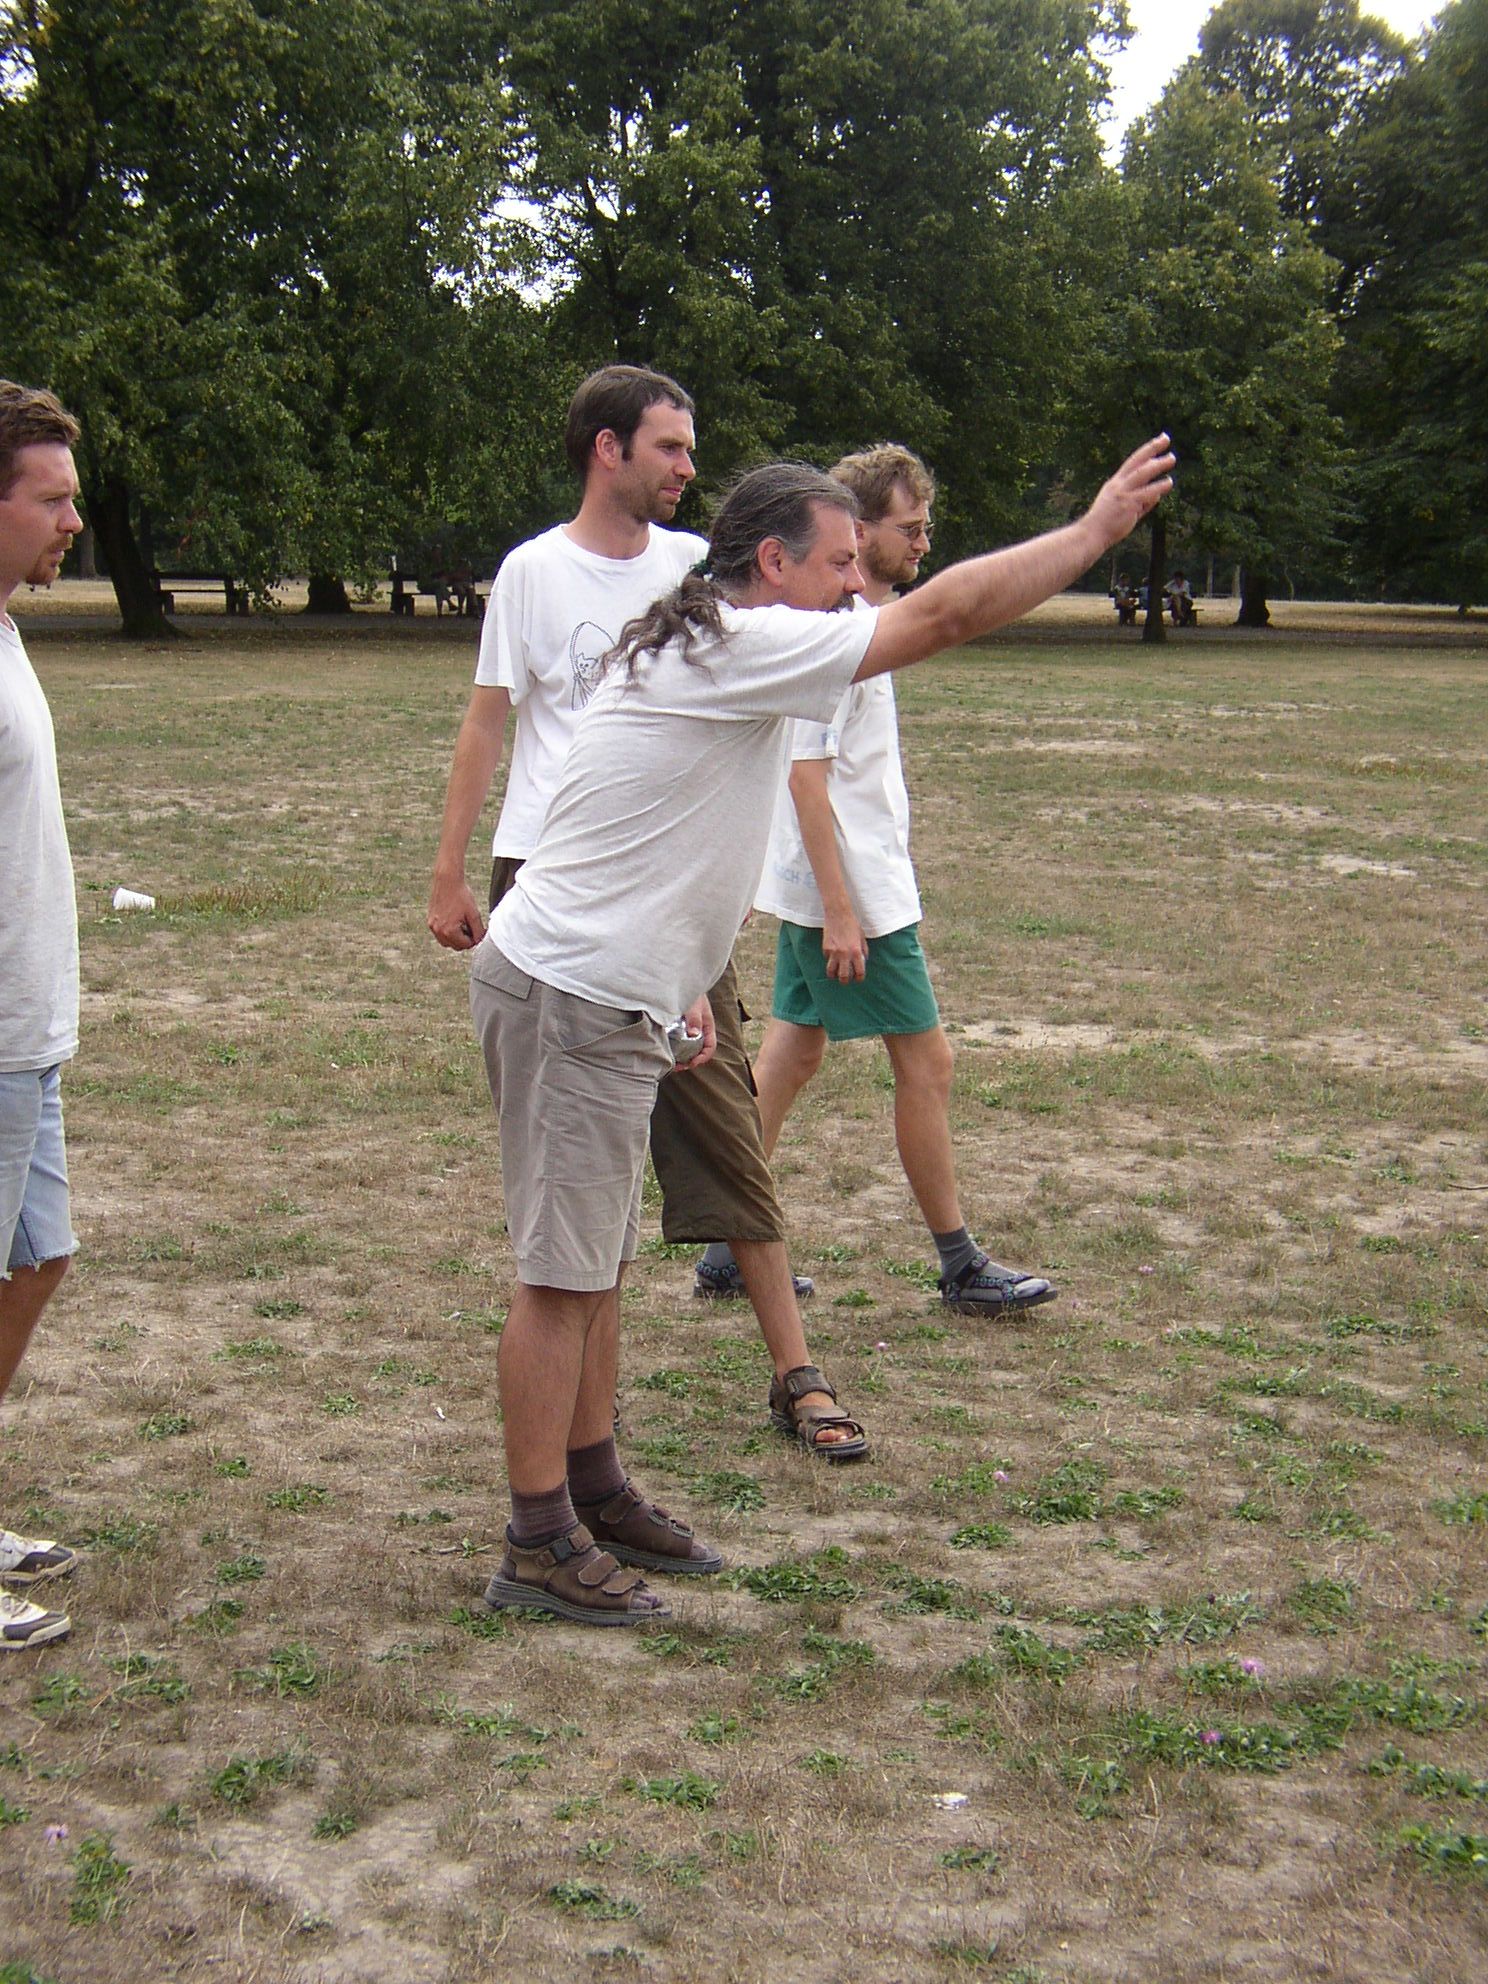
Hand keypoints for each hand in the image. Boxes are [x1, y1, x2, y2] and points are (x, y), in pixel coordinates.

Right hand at [427, 875, 486, 949]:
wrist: (447, 880)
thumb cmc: (461, 895)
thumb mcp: (474, 914)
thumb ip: (478, 930)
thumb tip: (479, 940)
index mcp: (449, 931)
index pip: (465, 945)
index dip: (474, 939)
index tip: (478, 930)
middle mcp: (438, 931)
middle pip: (455, 946)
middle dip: (464, 940)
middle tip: (471, 927)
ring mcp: (432, 926)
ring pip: (446, 941)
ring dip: (455, 937)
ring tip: (463, 923)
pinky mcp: (430, 920)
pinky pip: (440, 933)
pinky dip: (448, 931)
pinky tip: (455, 919)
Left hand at [667, 993, 716, 1074]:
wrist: (680, 980)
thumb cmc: (690, 990)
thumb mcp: (693, 1004)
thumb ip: (694, 1018)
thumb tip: (694, 1034)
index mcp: (707, 1025)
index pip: (710, 1047)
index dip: (703, 1057)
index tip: (692, 1062)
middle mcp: (700, 1030)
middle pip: (699, 1051)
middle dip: (690, 1061)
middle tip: (679, 1067)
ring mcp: (689, 1029)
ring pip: (689, 1048)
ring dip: (682, 1057)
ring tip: (672, 1063)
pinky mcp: (679, 1027)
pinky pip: (679, 1042)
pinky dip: (675, 1049)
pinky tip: (667, 1051)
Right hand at [822, 912, 867, 982]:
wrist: (838, 914)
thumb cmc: (852, 924)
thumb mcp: (862, 937)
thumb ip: (863, 950)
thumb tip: (863, 961)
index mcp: (856, 951)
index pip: (859, 972)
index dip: (859, 978)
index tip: (858, 978)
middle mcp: (845, 954)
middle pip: (843, 976)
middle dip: (845, 981)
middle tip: (845, 980)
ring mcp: (833, 952)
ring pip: (831, 972)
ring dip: (834, 975)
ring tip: (835, 973)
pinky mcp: (825, 948)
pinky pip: (827, 959)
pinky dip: (829, 960)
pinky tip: (832, 955)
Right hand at [1087, 434, 1175, 549]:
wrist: (1091, 534)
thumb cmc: (1106, 524)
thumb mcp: (1122, 507)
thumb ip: (1141, 501)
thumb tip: (1156, 496)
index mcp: (1115, 483)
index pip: (1132, 462)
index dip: (1146, 451)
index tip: (1158, 441)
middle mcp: (1118, 484)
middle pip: (1137, 461)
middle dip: (1151, 448)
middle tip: (1166, 438)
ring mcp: (1123, 493)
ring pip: (1143, 473)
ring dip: (1158, 465)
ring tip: (1171, 458)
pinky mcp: (1128, 504)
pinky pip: (1147, 493)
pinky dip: (1158, 487)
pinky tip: (1168, 482)